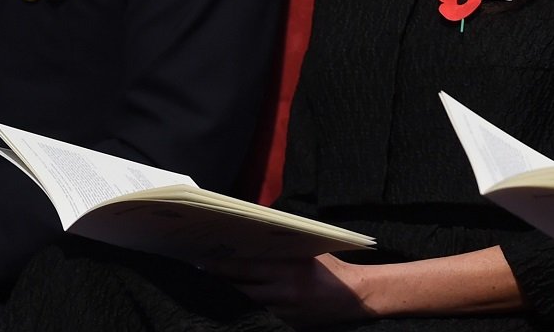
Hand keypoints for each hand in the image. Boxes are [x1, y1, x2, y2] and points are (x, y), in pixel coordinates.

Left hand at [209, 253, 377, 327]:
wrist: (355, 296)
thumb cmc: (329, 266)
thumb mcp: (306, 248)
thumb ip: (280, 244)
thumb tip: (251, 231)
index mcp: (286, 268)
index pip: (244, 269)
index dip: (220, 267)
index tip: (201, 262)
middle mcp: (283, 292)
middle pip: (240, 290)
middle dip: (219, 284)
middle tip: (199, 275)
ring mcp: (285, 312)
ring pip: (248, 307)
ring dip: (230, 299)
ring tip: (211, 290)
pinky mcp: (289, 325)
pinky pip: (262, 318)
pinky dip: (248, 310)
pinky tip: (236, 305)